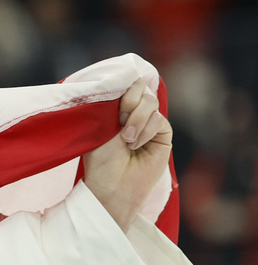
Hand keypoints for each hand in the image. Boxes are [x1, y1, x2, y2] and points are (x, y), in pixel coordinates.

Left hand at [82, 76, 172, 230]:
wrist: (112, 184)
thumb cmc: (101, 159)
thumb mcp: (102, 126)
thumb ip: (115, 103)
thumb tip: (130, 80)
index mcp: (115, 109)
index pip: (126, 83)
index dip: (123, 87)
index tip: (114, 103)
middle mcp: (133, 113)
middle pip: (141, 88)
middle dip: (130, 102)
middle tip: (119, 121)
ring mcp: (149, 122)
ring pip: (151, 102)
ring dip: (137, 119)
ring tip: (126, 140)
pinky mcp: (163, 133)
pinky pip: (159, 119)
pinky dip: (145, 130)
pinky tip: (135, 146)